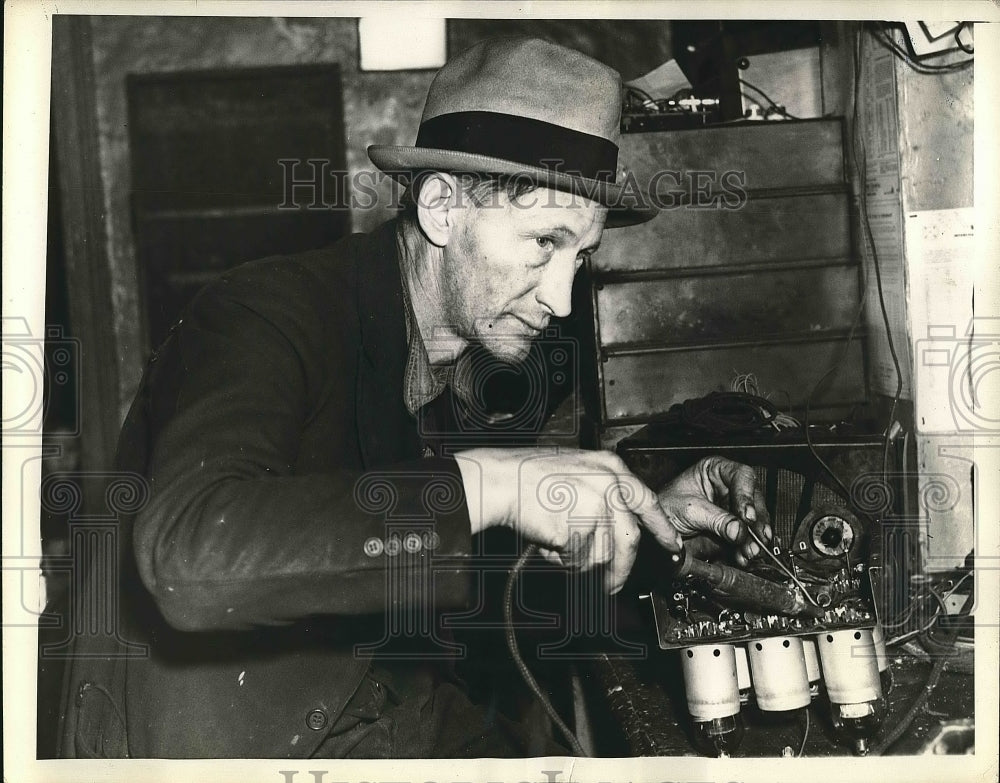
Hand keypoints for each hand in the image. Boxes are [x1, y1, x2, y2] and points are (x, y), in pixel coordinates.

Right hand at [455, 447, 681, 593]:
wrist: (501, 479)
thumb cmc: (529, 476)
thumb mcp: (578, 470)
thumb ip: (603, 493)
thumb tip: (619, 533)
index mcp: (612, 468)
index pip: (648, 503)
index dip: (661, 528)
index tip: (671, 545)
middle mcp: (610, 485)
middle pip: (629, 540)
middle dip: (620, 569)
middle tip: (612, 585)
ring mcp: (596, 506)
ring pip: (601, 554)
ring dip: (578, 559)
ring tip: (554, 540)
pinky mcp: (580, 526)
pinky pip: (578, 559)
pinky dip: (561, 560)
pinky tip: (546, 540)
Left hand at [656, 456, 771, 565]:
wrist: (654, 531)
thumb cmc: (665, 508)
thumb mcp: (690, 510)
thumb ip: (716, 520)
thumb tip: (739, 530)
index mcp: (716, 470)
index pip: (741, 476)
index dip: (747, 496)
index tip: (746, 516)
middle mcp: (728, 486)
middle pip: (753, 500)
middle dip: (755, 522)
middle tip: (755, 538)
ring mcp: (732, 507)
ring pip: (754, 520)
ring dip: (754, 539)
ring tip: (749, 551)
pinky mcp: (732, 527)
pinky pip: (746, 537)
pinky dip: (747, 548)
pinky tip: (745, 556)